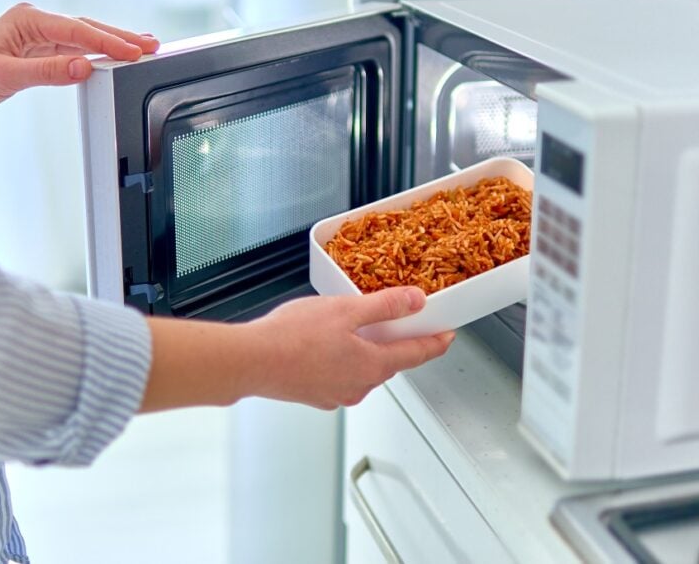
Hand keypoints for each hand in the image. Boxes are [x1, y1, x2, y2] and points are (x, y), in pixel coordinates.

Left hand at [0, 2, 159, 124]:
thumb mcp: (6, 76)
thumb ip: (47, 71)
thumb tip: (83, 67)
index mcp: (27, 19)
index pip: (77, 30)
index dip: (108, 42)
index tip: (133, 52)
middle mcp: (34, 23)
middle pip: (86, 28)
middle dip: (119, 37)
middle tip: (151, 46)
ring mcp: (37, 37)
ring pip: (83, 39)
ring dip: (111, 45)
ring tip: (142, 49)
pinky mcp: (37, 52)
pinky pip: (73, 51)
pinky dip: (95, 54)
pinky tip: (112, 57)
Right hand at [139, 286, 453, 412]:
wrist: (251, 361)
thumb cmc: (292, 337)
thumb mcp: (346, 310)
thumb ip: (385, 306)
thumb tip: (416, 302)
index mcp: (372, 366)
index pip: (416, 355)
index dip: (434, 343)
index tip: (447, 336)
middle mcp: (358, 386)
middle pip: (388, 362)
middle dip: (395, 342)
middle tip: (398, 322)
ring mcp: (335, 394)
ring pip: (361, 370)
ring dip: (364, 351)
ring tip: (352, 327)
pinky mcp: (314, 395)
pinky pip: (337, 375)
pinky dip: (340, 360)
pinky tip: (323, 343)